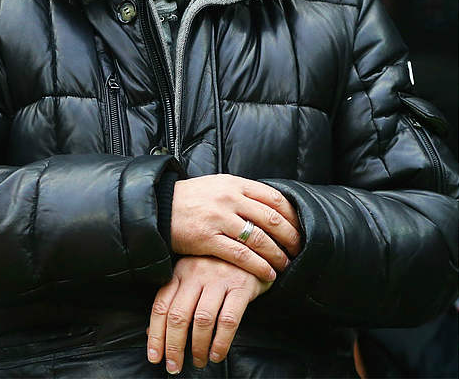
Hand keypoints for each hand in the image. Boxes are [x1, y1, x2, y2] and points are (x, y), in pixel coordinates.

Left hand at [146, 256, 270, 373]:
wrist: (258, 250)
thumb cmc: (222, 268)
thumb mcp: (195, 278)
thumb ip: (176, 300)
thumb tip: (152, 331)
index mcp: (181, 271)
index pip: (161, 306)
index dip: (155, 335)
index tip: (155, 357)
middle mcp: (197, 272)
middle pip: (178, 316)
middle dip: (174, 347)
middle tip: (174, 366)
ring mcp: (220, 278)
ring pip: (202, 320)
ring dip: (198, 347)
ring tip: (199, 361)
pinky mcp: (242, 285)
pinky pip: (228, 320)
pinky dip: (221, 342)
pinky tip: (218, 354)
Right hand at [170, 175, 301, 281]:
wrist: (156, 207)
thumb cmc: (190, 199)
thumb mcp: (218, 186)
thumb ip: (242, 193)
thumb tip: (270, 205)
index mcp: (236, 184)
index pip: (274, 198)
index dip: (291, 215)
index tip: (301, 227)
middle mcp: (230, 198)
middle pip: (272, 219)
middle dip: (290, 237)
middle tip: (300, 249)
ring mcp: (219, 218)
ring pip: (259, 238)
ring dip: (277, 254)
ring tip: (286, 264)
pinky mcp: (207, 239)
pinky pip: (241, 255)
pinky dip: (258, 266)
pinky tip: (268, 274)